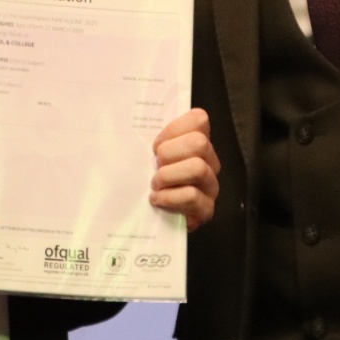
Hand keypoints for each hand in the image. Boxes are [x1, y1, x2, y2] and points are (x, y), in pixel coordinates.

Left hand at [149, 108, 220, 231]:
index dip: (174, 129)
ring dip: (169, 176)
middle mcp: (209, 160)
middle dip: (169, 153)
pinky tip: (157, 200)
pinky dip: (170, 197)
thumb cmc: (144, 179)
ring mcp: (210, 185)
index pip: (199, 119)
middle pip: (199, 142)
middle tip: (155, 166)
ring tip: (155, 184)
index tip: (156, 145)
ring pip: (198, 168)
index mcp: (196, 141)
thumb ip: (145, 137)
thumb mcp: (144, 153)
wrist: (146, 219)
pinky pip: (193, 196)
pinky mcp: (206, 208)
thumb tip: (129, 123)